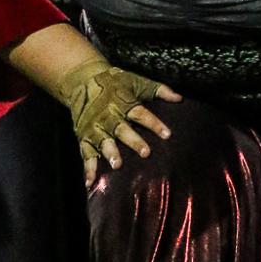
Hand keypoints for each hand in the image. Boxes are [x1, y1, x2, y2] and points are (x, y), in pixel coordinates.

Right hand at [55, 61, 180, 187]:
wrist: (81, 79)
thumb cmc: (114, 82)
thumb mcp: (136, 82)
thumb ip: (159, 90)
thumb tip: (179, 98)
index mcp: (123, 102)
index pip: (140, 113)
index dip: (153, 124)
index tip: (167, 134)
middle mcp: (108, 115)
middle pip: (122, 129)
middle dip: (133, 141)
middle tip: (146, 153)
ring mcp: (94, 127)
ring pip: (103, 141)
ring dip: (110, 153)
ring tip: (117, 165)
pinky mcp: (84, 136)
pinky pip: (86, 153)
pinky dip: (88, 168)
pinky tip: (91, 182)